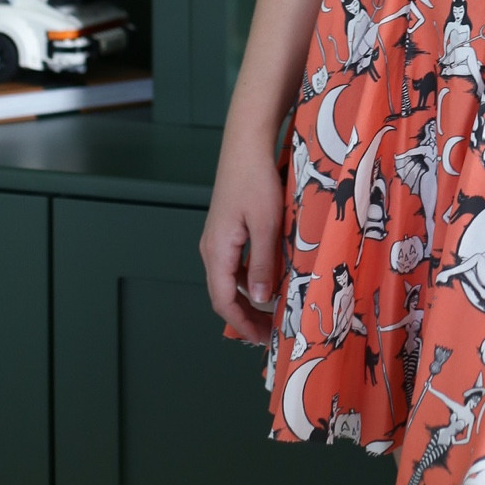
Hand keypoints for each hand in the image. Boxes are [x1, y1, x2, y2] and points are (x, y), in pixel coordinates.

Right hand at [199, 134, 286, 346]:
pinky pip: (235, 263)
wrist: (245, 145)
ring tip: (273, 311)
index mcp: (217, 251)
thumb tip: (259, 300)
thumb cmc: (256, 182)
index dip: (242, 323)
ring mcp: (217, 238)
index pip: (223, 301)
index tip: (262, 340)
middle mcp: (211, 249)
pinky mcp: (227, 228)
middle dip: (246, 315)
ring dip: (248, 298)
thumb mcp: (266, 225)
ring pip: (229, 279)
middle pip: (224, 294)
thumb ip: (263, 264)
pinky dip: (249, 278)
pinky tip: (269, 279)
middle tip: (272, 331)